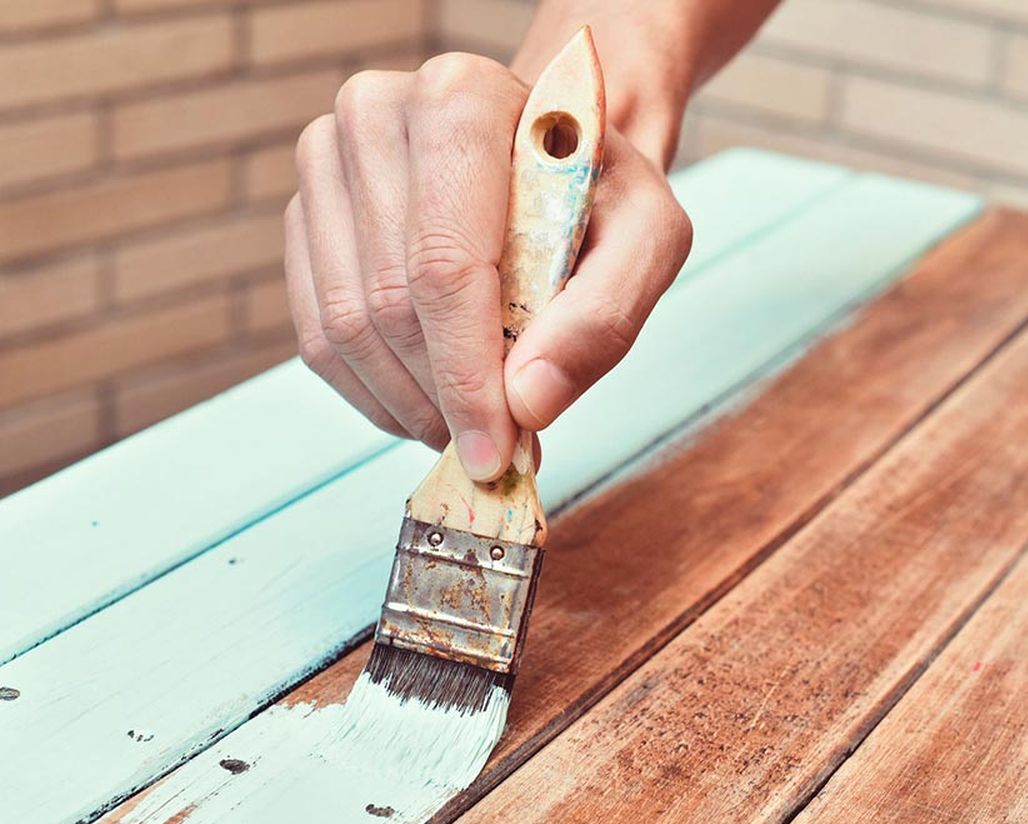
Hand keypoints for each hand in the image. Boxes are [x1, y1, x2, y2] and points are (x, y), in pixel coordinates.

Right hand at [285, 53, 691, 479]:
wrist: (553, 158)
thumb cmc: (605, 194)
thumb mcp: (650, 240)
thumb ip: (605, 317)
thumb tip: (527, 402)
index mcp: (462, 99)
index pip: (445, 266)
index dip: (467, 376)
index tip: (497, 451)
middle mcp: (376, 112)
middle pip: (392, 303)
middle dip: (445, 400)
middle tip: (499, 450)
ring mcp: (326, 161)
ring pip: (344, 326)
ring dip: (408, 405)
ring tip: (471, 431)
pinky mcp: (307, 214)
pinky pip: (317, 332)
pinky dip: (375, 392)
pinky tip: (430, 405)